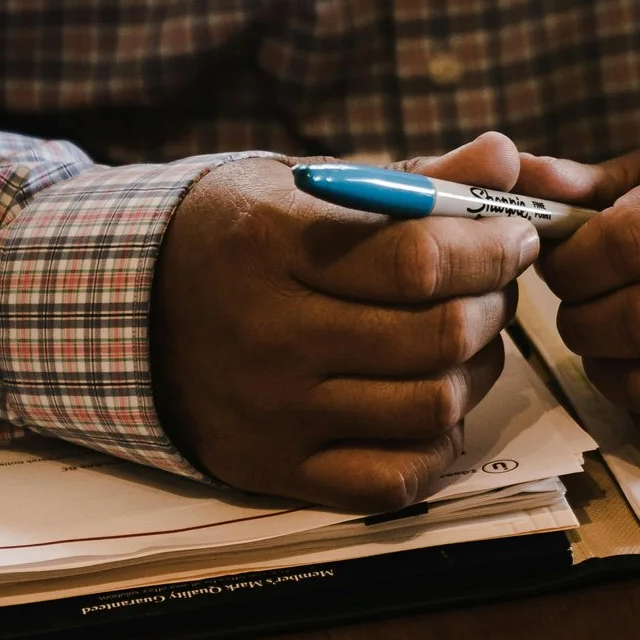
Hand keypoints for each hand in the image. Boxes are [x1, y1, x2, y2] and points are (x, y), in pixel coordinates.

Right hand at [151, 133, 537, 510]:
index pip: (418, 258)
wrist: (127, 313)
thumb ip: (411, 179)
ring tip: (463, 341)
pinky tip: (426, 405)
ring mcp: (273, 414)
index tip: (512, 236)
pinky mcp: (275, 471)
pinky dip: (434, 446)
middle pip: (439, 336)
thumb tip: (503, 157)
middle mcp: (268, 336)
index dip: (489, 248)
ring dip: (475, 372)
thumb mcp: (305, 188)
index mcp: (271, 246)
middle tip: (492, 286)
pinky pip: (393, 481)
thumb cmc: (236, 237)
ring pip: (432, 407)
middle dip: (494, 304)